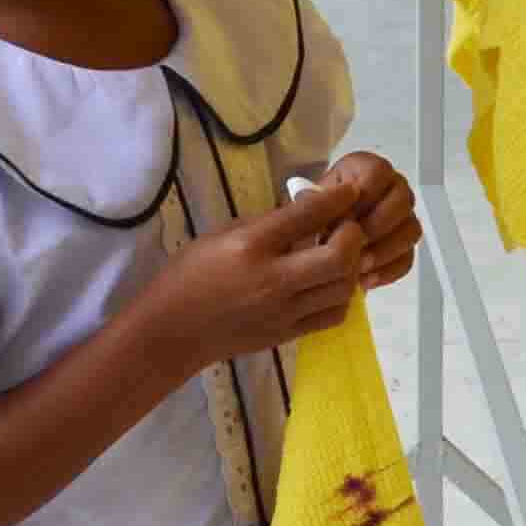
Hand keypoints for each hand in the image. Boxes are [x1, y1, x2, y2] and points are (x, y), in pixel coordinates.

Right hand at [149, 189, 374, 362]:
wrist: (172, 332)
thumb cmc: (189, 276)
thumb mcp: (220, 236)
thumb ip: (265, 224)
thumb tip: (306, 210)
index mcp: (251, 246)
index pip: (307, 216)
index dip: (337, 199)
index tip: (350, 192)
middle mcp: (273, 278)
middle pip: (339, 257)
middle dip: (353, 237)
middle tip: (347, 229)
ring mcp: (283, 311)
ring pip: (343, 289)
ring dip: (351, 267)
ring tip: (340, 257)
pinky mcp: (287, 334)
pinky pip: (333, 316)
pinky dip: (341, 298)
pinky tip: (329, 286)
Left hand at [304, 154, 422, 294]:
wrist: (318, 238)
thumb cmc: (315, 216)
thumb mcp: (309, 203)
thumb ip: (316, 204)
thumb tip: (325, 215)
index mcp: (368, 168)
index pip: (379, 172)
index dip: (364, 195)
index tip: (346, 215)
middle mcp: (392, 187)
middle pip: (402, 201)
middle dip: (376, 226)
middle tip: (354, 242)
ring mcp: (403, 216)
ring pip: (410, 231)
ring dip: (383, 251)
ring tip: (358, 264)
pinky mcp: (404, 244)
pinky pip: (407, 257)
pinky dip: (388, 270)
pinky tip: (367, 276)